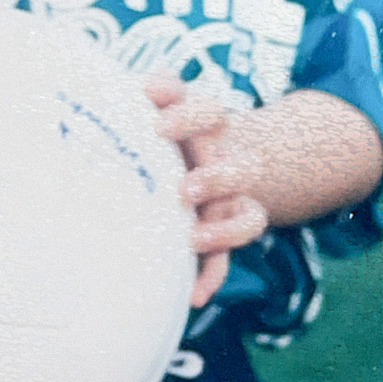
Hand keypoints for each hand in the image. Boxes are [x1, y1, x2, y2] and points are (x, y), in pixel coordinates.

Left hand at [146, 73, 268, 309]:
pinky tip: (193, 294)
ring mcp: (228, 201)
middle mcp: (225, 161)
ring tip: (193, 239)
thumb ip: (150, 93)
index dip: (188, 117)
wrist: (197, 153)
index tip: (156, 127)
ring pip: (248, 216)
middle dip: (218, 179)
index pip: (209, 111)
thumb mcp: (156, 105)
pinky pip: (228, 258)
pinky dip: (211, 276)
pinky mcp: (220, 233)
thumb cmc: (160, 127)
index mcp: (206, 125)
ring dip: (224, 230)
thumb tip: (134, 87)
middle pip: (242, 168)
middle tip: (186, 190)